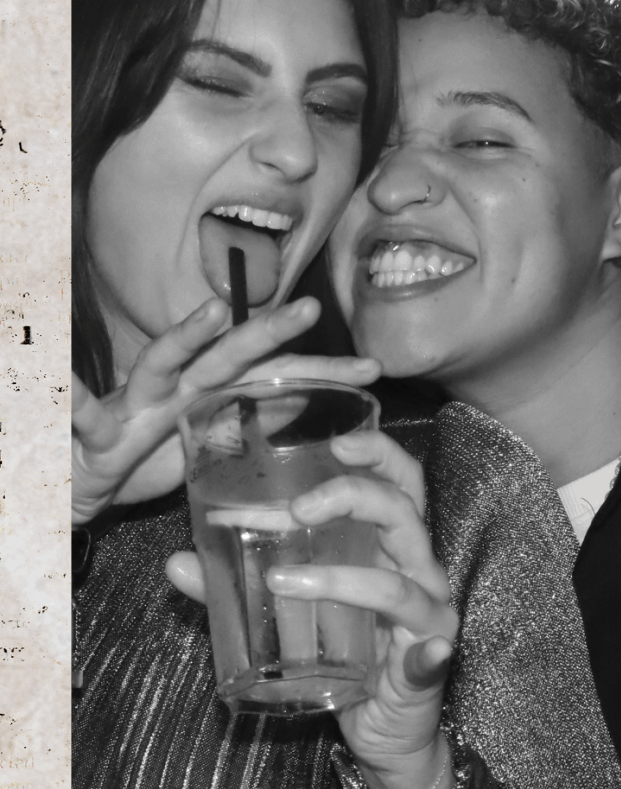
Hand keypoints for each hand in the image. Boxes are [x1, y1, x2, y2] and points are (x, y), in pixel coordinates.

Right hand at [73, 295, 377, 523]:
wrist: (89, 478)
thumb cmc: (153, 454)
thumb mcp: (215, 438)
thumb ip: (257, 415)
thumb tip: (309, 397)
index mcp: (212, 391)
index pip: (274, 373)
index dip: (321, 369)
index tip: (372, 368)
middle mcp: (179, 387)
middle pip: (225, 353)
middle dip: (266, 330)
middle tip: (310, 310)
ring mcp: (138, 405)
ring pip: (159, 362)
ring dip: (184, 336)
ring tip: (211, 314)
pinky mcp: (99, 433)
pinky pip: (89, 418)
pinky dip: (82, 406)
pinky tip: (81, 401)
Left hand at [166, 428, 458, 788]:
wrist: (383, 733)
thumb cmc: (343, 660)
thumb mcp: (287, 617)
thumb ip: (237, 587)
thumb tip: (178, 562)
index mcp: (388, 546)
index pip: (394, 482)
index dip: (373, 453)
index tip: (332, 441)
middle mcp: (417, 570)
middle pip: (402, 512)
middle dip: (352, 496)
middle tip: (296, 508)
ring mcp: (428, 617)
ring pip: (397, 583)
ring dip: (340, 580)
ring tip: (281, 582)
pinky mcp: (430, 665)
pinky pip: (431, 654)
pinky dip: (429, 653)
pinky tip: (426, 651)